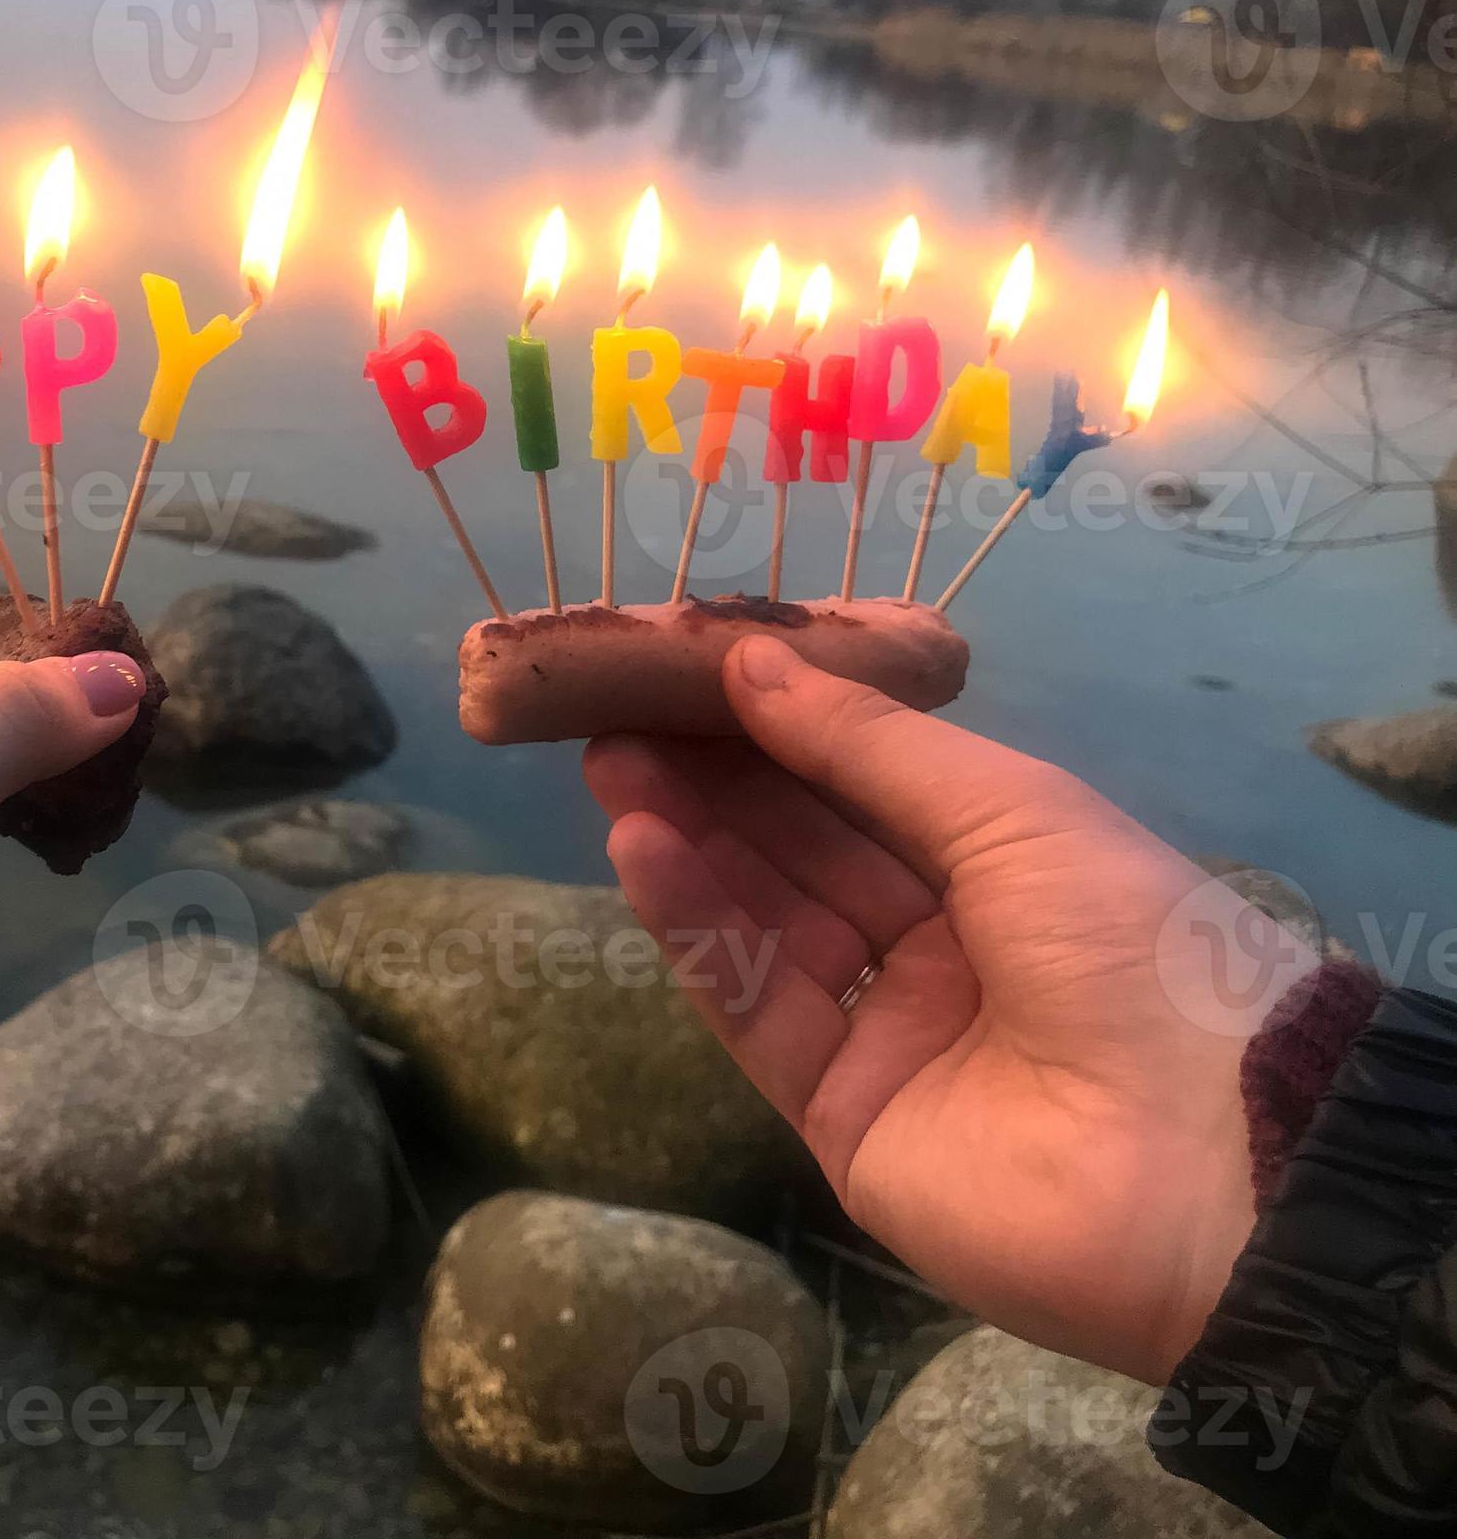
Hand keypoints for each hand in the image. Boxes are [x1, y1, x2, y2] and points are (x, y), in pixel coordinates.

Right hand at [584, 634, 1305, 1385]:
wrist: (1210, 1159)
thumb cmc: (1133, 943)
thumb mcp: (1011, 811)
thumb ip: (866, 745)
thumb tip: (747, 662)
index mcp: (1004, 873)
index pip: (862, 792)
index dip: (775, 733)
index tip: (681, 674)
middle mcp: (941, 951)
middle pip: (802, 856)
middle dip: (712, 782)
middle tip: (614, 716)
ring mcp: (889, 1039)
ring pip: (767, 926)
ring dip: (689, 846)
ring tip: (610, 771)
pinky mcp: (840, 1119)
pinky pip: (758, 1009)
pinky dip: (697, 929)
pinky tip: (643, 852)